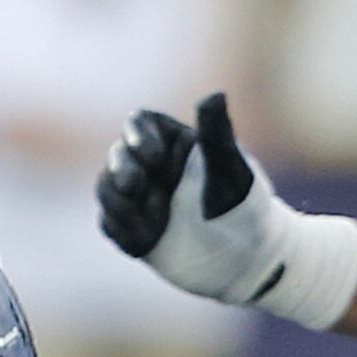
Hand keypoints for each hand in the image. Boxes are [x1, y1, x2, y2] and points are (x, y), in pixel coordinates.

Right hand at [97, 91, 290, 303]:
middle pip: (119, 153)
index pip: (141, 124)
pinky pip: (109, 222)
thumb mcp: (230, 169)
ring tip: (139, 209)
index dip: (137, 134)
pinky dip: (119, 224)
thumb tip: (214, 94)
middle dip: (122, 166)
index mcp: (177, 146)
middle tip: (135, 184)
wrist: (249, 262)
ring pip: (107, 186)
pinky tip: (144, 234)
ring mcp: (141, 201)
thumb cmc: (248, 209)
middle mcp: (154, 170)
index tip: (152, 154)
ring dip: (114, 196)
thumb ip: (215, 133)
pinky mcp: (133, 231)